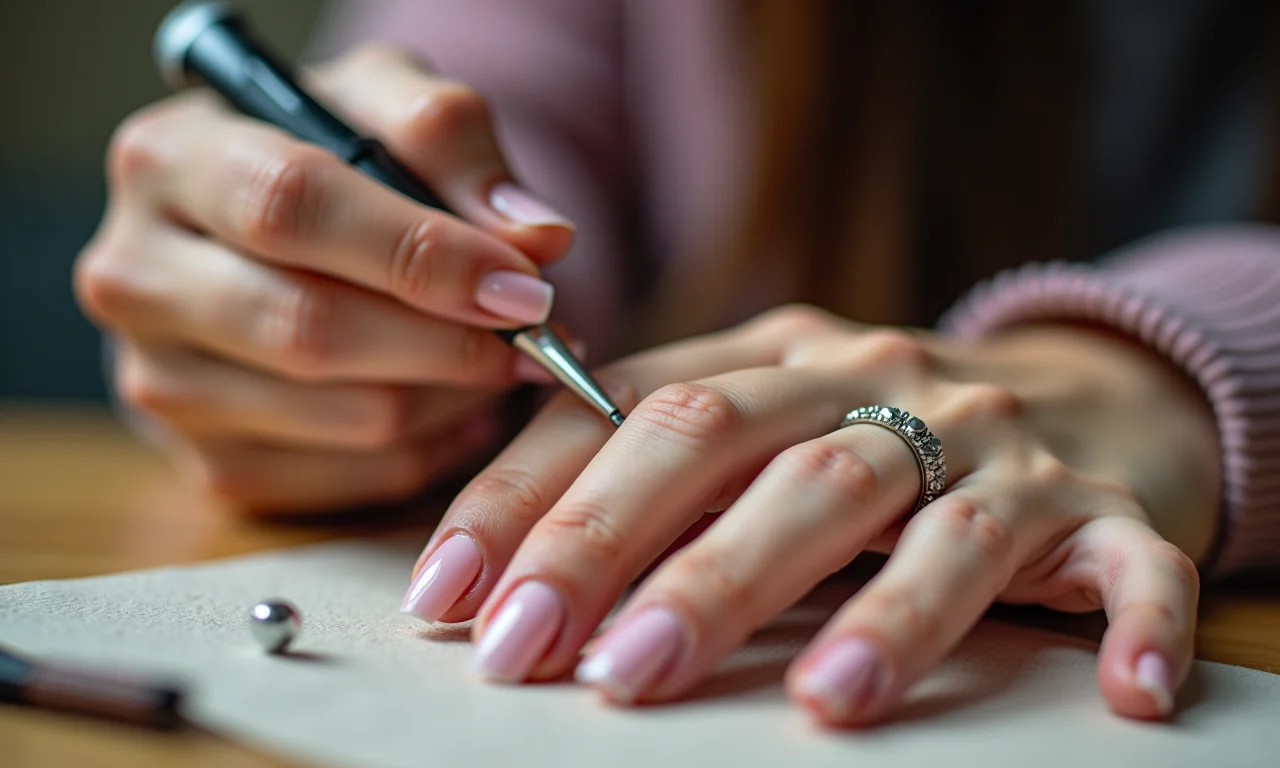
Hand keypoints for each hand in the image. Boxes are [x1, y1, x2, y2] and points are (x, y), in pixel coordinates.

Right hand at [74, 45, 574, 512]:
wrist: (271, 232)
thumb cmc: (334, 155)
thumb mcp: (385, 103)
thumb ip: (453, 141)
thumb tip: (538, 237)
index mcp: (168, 159)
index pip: (291, 208)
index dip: (419, 254)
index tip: (524, 287)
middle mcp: (136, 275)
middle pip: (312, 329)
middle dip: (452, 342)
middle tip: (539, 338)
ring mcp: (159, 383)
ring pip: (346, 417)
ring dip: (457, 397)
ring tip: (507, 362)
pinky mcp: (207, 461)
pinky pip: (353, 480)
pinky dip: (434, 449)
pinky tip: (464, 406)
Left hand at [401, 305, 1218, 724]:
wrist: (1077, 390)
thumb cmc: (879, 429)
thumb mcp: (762, 415)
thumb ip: (648, 452)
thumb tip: (490, 544)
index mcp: (774, 359)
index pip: (630, 404)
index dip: (535, 498)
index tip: (453, 595)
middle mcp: (874, 383)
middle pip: (744, 445)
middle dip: (639, 549)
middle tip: (557, 656)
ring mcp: (992, 442)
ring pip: (918, 513)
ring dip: (866, 609)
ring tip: (812, 705)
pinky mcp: (1104, 506)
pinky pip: (1124, 562)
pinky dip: (1129, 620)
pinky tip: (1118, 693)